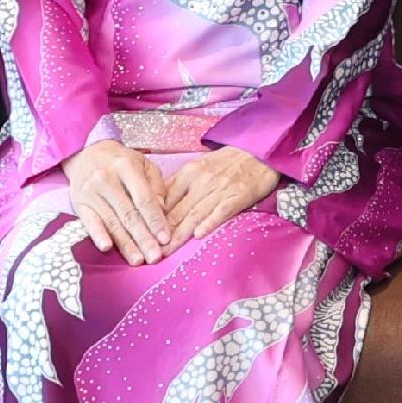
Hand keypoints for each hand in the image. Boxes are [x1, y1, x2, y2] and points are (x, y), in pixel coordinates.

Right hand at [62, 137, 178, 263]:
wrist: (86, 153)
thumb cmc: (121, 162)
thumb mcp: (144, 164)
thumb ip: (156, 186)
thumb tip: (162, 210)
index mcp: (127, 168)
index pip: (144, 199)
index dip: (156, 220)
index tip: (165, 239)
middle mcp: (107, 179)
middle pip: (129, 214)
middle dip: (143, 238)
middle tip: (155, 257)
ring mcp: (91, 192)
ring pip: (112, 222)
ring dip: (125, 243)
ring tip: (138, 260)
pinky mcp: (79, 203)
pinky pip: (90, 222)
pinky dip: (97, 235)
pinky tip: (107, 248)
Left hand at [159, 146, 282, 243]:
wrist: (259, 151)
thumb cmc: (227, 162)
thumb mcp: (198, 166)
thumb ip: (179, 184)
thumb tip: (157, 204)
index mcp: (188, 173)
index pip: (164, 199)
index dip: (152, 219)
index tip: (142, 236)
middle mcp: (201, 181)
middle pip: (177, 211)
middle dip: (161, 233)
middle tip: (149, 251)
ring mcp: (219, 189)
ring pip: (194, 214)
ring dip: (179, 235)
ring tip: (166, 251)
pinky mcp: (238, 195)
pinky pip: (221, 211)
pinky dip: (209, 222)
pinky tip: (199, 235)